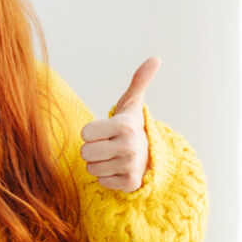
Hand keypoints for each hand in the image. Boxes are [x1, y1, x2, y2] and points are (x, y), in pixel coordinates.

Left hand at [80, 57, 159, 191]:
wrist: (151, 155)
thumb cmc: (132, 126)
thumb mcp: (132, 103)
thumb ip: (139, 80)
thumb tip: (155, 58)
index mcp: (125, 126)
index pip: (85, 133)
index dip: (92, 132)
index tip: (106, 130)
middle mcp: (129, 147)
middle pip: (85, 152)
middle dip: (93, 149)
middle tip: (108, 144)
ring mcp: (130, 167)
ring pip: (91, 168)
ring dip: (99, 163)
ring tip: (113, 156)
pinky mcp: (129, 184)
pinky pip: (101, 181)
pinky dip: (108, 177)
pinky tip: (119, 168)